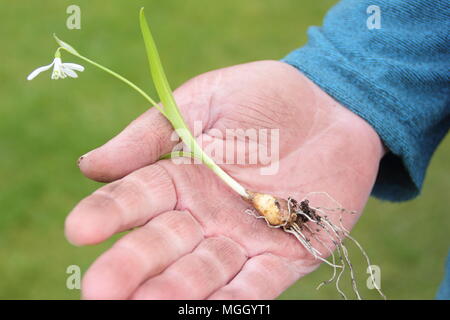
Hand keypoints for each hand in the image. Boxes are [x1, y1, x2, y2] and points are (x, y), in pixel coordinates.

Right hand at [65, 60, 384, 298]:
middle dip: (133, 266)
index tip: (78, 230)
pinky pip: (258, 286)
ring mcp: (244, 239)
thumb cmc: (265, 97)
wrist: (332, 107)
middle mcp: (206, 215)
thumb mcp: (204, 101)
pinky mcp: (286, 255)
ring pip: (206, 272)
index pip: (137, 198)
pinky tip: (209, 310)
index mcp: (182, 177)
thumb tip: (88, 167)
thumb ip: (151, 135)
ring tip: (147, 306)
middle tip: (102, 292)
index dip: (108, 214)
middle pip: (164, 244)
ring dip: (177, 291)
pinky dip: (235, 301)